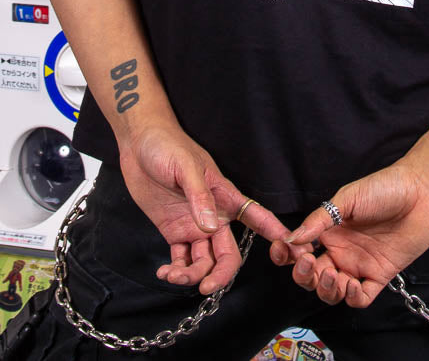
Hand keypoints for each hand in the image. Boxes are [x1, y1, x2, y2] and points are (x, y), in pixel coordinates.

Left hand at [118, 123, 287, 293]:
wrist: (139, 143)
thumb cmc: (168, 145)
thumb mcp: (186, 166)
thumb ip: (199, 196)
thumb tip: (211, 227)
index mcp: (224, 197)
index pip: (255, 216)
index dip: (273, 231)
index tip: (289, 248)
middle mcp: (213, 216)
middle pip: (227, 253)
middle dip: (221, 274)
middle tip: (207, 287)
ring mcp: (193, 225)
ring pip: (203, 262)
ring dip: (193, 275)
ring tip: (173, 274)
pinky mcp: (173, 230)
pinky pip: (181, 258)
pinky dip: (175, 270)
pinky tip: (165, 271)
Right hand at [269, 160, 428, 307]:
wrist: (420, 191)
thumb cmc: (384, 187)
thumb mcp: (347, 198)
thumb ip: (320, 220)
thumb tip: (292, 238)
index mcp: (330, 231)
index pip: (301, 251)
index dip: (289, 256)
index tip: (284, 252)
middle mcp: (341, 251)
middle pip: (313, 276)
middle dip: (304, 276)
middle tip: (310, 263)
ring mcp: (360, 264)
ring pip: (333, 291)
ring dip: (326, 290)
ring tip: (332, 275)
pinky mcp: (380, 275)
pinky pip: (361, 297)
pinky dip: (351, 297)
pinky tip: (351, 283)